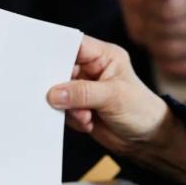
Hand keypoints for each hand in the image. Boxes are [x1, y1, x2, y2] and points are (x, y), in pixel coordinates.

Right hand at [47, 35, 185, 183]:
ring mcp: (83, 88)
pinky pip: (61, 109)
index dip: (55, 49)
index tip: (39, 60)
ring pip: (58, 92)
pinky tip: (88, 123)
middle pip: (60, 68)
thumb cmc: (141, 110)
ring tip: (86, 116)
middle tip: (58, 98)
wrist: (146, 140)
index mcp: (104, 56)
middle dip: (58, 85)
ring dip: (68, 107)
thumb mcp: (115, 97)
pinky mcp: (78, 107)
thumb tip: (53, 93)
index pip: (74, 45)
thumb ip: (83, 93)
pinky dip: (71, 118)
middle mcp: (91, 69)